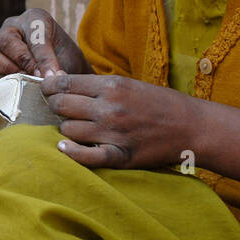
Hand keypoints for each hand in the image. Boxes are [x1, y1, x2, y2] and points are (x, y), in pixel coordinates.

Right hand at [0, 8, 91, 77]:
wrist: (57, 73)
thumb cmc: (64, 67)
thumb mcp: (69, 65)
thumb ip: (59, 70)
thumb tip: (50, 79)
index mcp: (37, 19)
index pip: (37, 37)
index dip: (44, 59)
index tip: (51, 77)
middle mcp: (14, 24)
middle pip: (8, 41)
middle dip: (21, 63)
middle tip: (35, 80)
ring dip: (2, 67)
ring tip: (18, 80)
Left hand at [40, 72, 197, 169]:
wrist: (193, 127)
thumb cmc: (160, 104)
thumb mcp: (129, 85)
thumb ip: (97, 86)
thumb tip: (61, 84)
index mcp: (112, 86)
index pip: (64, 84)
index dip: (49, 87)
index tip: (46, 90)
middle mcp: (109, 108)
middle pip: (61, 106)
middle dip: (55, 106)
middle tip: (59, 109)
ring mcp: (113, 133)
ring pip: (68, 130)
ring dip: (67, 129)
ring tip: (77, 127)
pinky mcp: (120, 155)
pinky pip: (84, 156)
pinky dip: (72, 152)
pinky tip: (66, 147)